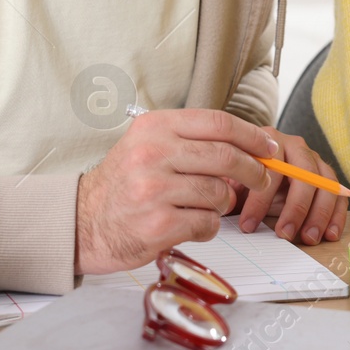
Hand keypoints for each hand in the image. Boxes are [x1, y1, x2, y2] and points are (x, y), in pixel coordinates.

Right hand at [74, 108, 277, 275]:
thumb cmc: (121, 185)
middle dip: (253, 170)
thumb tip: (247, 146)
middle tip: (262, 179)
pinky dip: (208, 227)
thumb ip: (189, 141)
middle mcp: (153, 153)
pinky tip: (191, 224)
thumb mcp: (146, 145)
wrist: (82, 222)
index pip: (217, 122)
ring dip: (223, 204)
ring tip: (205, 206)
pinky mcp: (158, 224)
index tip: (268, 146)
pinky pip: (207, 223)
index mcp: (154, 127)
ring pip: (219, 193)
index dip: (251, 135)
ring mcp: (154, 189)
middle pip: (226, 156)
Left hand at [227, 127, 347, 244]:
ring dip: (319, 213)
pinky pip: (338, 193)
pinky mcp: (327, 173)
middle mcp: (294, 146)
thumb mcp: (230, 180)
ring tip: (309, 238)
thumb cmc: (242, 178)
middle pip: (304, 175)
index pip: (269, 170)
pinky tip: (330, 234)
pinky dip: (336, 214)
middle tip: (285, 234)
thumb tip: (219, 206)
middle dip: (295, 208)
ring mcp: (313, 158)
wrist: (254, 167)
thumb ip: (227, 189)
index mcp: (267, 145)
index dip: (259, 201)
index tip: (248, 226)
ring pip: (325, 184)